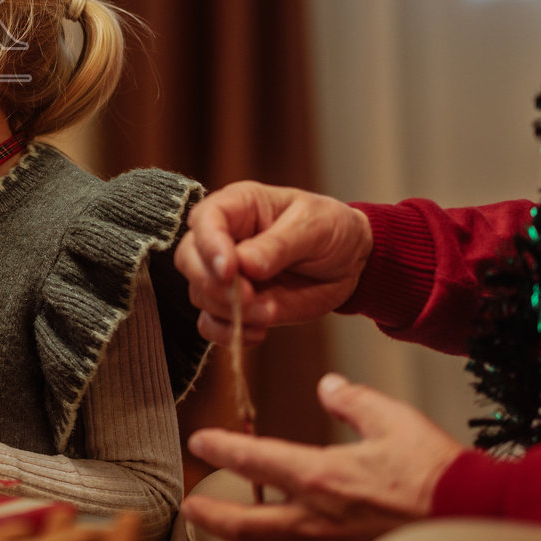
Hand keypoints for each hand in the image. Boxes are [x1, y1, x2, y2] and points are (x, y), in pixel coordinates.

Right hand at [174, 181, 372, 344]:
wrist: (351, 261)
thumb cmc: (331, 228)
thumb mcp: (314, 226)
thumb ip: (280, 244)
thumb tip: (246, 264)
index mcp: (238, 206)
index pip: (205, 219)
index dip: (210, 245)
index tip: (230, 270)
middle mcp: (224, 238)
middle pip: (189, 259)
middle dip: (213, 284)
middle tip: (248, 298)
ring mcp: (227, 274)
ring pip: (199, 293)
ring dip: (228, 311)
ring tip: (269, 314)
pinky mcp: (235, 304)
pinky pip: (211, 323)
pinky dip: (228, 334)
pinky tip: (258, 332)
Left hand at [182, 374, 464, 540]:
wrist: (479, 516)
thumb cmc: (438, 473)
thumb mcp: (393, 420)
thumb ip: (352, 401)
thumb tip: (328, 385)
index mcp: (323, 477)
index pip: (257, 460)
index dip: (223, 449)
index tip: (199, 441)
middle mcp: (318, 521)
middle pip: (248, 523)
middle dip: (212, 515)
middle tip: (187, 507)